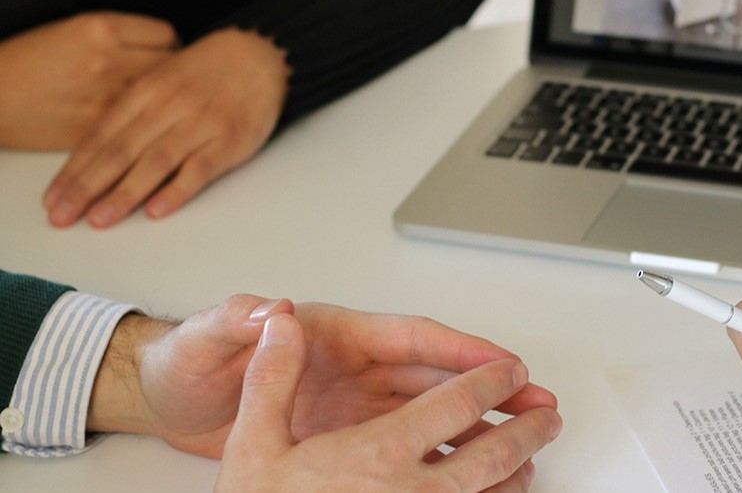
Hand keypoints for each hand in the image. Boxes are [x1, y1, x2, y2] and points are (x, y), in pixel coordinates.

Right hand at [0, 12, 175, 148]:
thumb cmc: (28, 61)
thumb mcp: (71, 30)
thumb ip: (119, 36)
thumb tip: (157, 46)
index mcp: (101, 28)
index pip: (166, 34)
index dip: (172, 47)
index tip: (171, 56)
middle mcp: (109, 59)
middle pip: (171, 66)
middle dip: (175, 75)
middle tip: (172, 83)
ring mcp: (106, 96)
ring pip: (160, 99)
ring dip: (164, 102)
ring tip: (160, 104)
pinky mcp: (99, 127)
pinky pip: (138, 125)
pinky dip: (145, 125)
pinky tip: (141, 124)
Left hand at [41, 26, 289, 227]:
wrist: (261, 53)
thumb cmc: (206, 72)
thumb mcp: (160, 78)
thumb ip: (132, 112)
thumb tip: (97, 156)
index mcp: (145, 91)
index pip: (100, 135)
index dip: (73, 169)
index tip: (52, 198)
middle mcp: (168, 107)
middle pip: (119, 152)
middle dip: (86, 187)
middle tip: (63, 215)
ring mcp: (200, 124)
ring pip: (155, 162)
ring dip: (124, 194)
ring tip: (99, 219)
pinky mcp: (229, 140)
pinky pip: (199, 169)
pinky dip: (177, 191)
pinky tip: (156, 210)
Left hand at [87, 296, 559, 462]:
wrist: (168, 398)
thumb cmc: (190, 362)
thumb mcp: (207, 338)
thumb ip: (239, 323)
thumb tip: (271, 312)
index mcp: (334, 334)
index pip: (409, 336)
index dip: (459, 347)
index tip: (500, 361)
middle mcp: (354, 365)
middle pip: (436, 373)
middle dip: (490, 384)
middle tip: (536, 398)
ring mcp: (353, 401)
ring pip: (432, 409)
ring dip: (478, 419)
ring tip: (524, 434)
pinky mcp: (344, 436)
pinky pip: (409, 441)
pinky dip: (444, 450)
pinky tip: (472, 468)